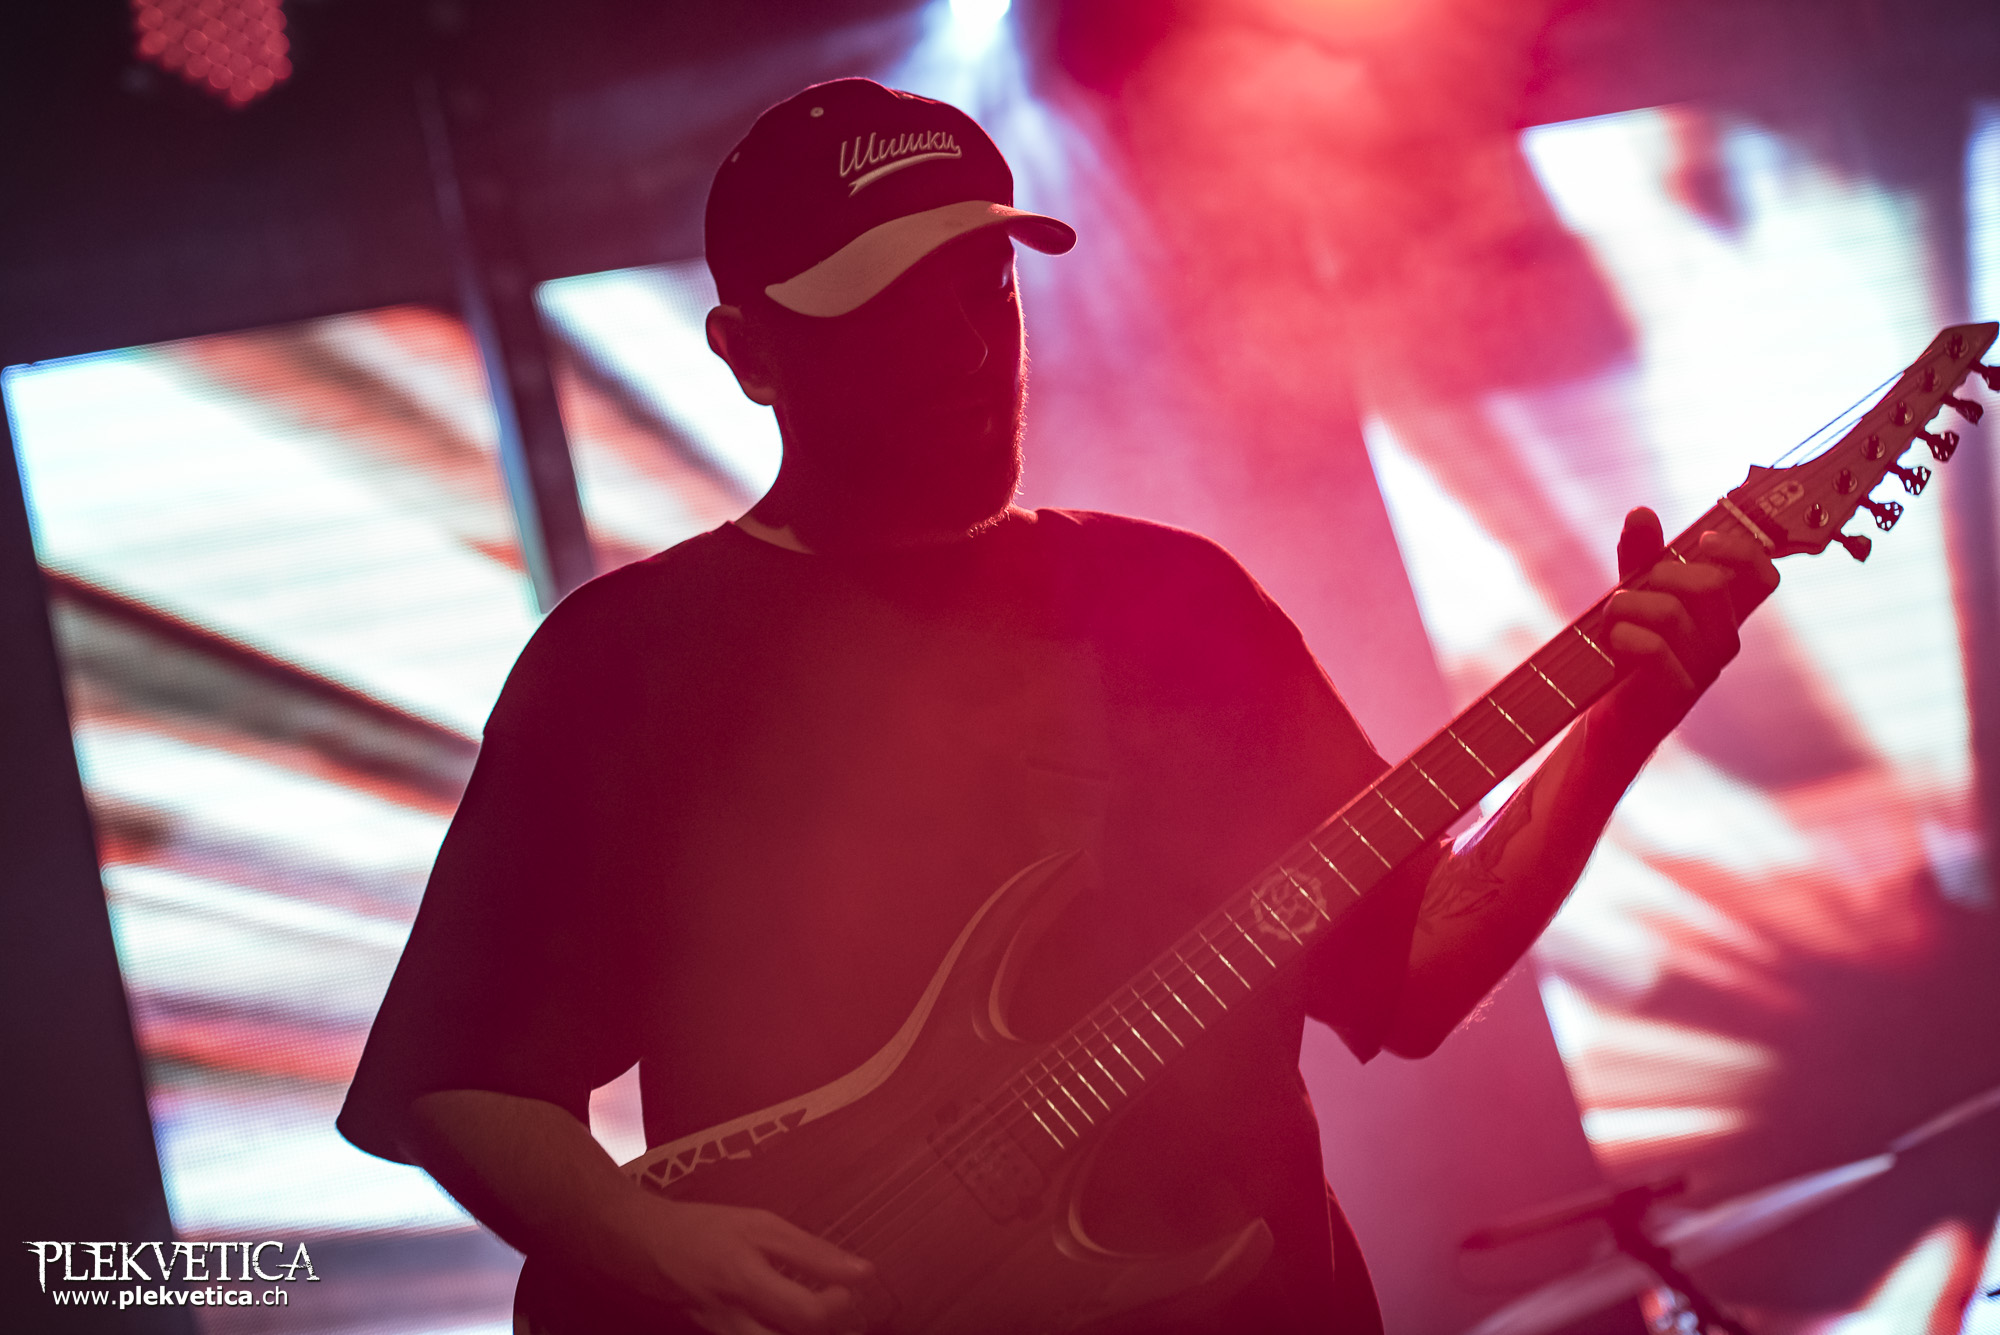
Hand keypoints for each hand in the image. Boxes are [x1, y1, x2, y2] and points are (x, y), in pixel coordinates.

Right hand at [622, 1198, 876, 1334]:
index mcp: (747, 1280)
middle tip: (840, 1311)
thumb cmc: (703, 1228)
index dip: (838, 1305)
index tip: (849, 1286)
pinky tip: (788, 1319)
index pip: (807, 1313)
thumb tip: (862, 1271)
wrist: (641, 1242)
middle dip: (823, 1326)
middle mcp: (734, 1317)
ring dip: (800, 1330)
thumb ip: (811, 1252)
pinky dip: (778, 1331)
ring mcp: (721, 1332)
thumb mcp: (760, 1226)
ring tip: (816, 1314)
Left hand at [1598, 506, 1778, 747]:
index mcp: (1724, 615)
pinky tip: (1613, 643)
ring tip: (1609, 620)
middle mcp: (1723, 640)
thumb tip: (1642, 512)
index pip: (1763, 577)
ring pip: (1671, 611)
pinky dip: (1623, 636)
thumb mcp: (1635, 597)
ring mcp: (1703, 670)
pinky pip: (1653, 647)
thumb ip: (1641, 558)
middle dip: (1660, 574)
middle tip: (1631, 591)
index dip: (1742, 551)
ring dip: (1627, 605)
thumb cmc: (1627, 653)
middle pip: (1710, 583)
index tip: (1705, 540)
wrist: (1609, 722)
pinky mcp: (1675, 695)